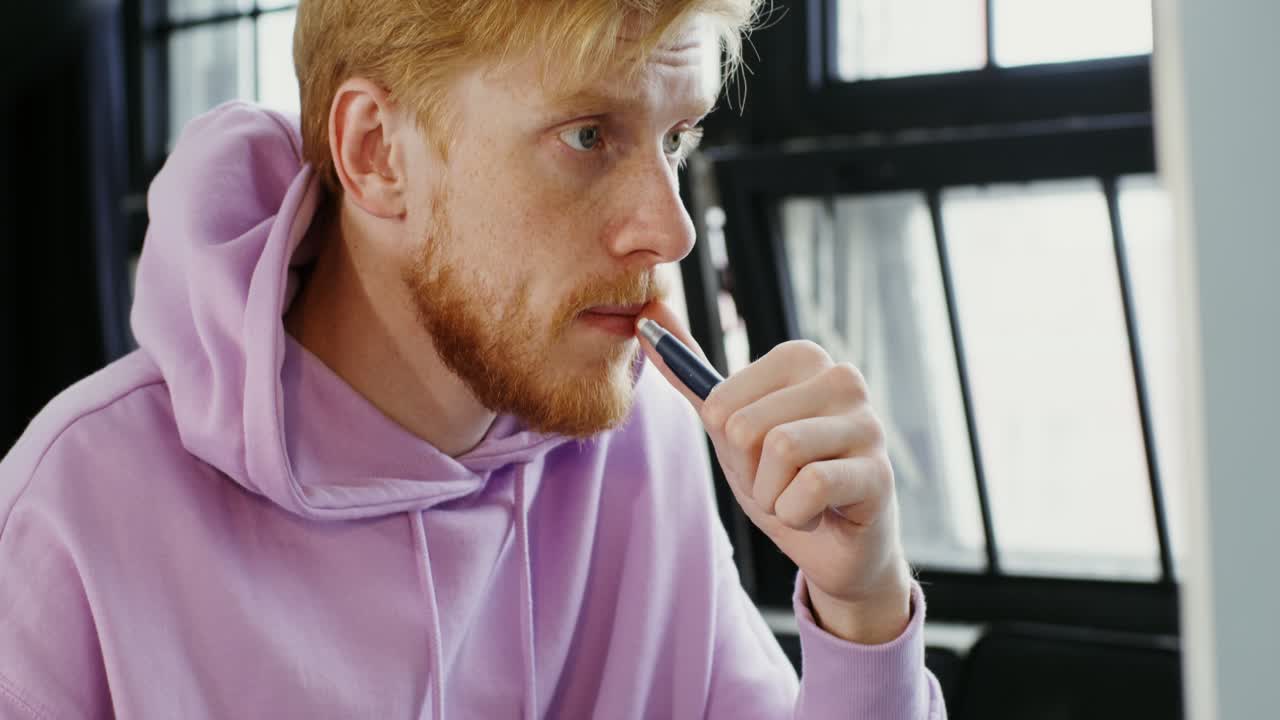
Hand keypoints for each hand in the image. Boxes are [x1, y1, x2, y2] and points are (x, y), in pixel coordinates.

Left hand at [637, 302, 910, 644]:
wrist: (833, 548)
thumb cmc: (783, 480)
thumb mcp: (729, 427)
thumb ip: (690, 374)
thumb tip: (650, 313)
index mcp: (802, 357)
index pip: (720, 403)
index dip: (728, 444)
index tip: (759, 455)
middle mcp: (842, 378)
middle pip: (746, 427)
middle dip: (751, 473)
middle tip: (782, 482)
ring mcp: (868, 422)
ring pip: (780, 451)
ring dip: (773, 496)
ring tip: (799, 498)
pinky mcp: (880, 471)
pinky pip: (811, 487)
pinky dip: (798, 515)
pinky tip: (821, 514)